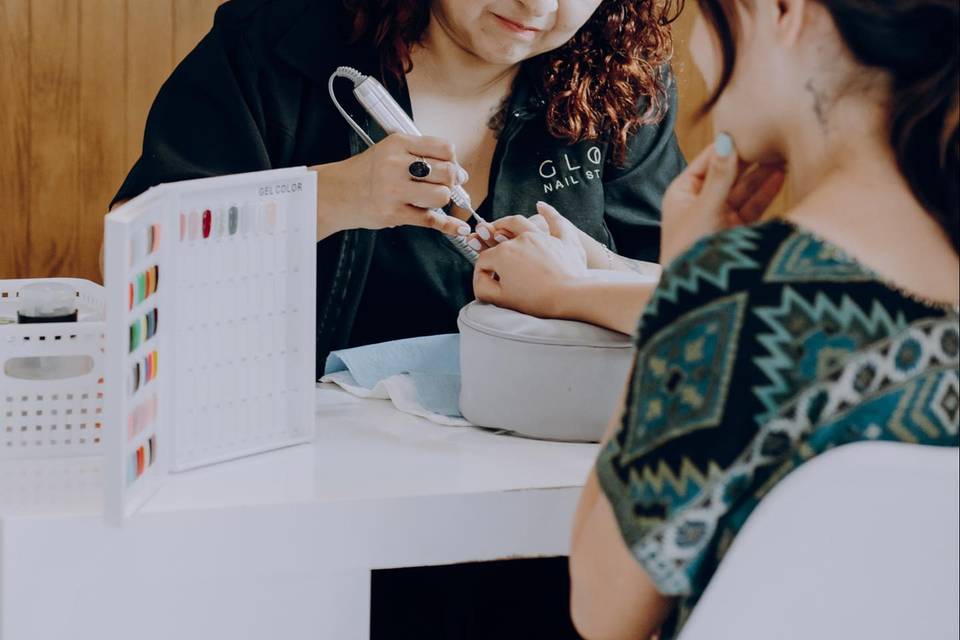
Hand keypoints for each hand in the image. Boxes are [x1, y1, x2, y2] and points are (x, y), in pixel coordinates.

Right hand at [312, 133, 471, 238]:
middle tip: (444, 185)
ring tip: (430, 199)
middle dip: (451, 181)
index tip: (451, 168)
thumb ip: (422, 156)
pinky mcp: (394, 213)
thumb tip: (460, 174)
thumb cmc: (366, 173)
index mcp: (398, 144)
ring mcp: (395, 190)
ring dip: (442, 199)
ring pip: (441, 195)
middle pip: (447, 172)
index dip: (454, 160)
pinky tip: (458, 228)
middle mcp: (396, 165)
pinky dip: (448, 225)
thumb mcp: (390, 151)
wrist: (336, 193)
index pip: (444, 148)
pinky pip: (430, 220)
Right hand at [473, 202, 587, 317]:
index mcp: (503, 254)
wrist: (569, 297)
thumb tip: (480, 277)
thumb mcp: (501, 299)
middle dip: (488, 240)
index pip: (484, 259)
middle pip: (499, 236)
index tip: (486, 282)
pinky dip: (548, 212)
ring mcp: (543, 237)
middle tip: (483, 244)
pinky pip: (555, 221)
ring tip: (500, 227)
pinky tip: (540, 206)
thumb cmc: (536, 300)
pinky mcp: (563, 239)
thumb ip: (483, 287)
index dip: (482, 271)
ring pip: (521, 223)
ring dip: (508, 223)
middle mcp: (521, 240)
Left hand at [660, 133, 784, 265]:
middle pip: (730, 173)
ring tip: (785, 153)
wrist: (694, 295)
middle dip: (752, 157)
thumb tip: (727, 140)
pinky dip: (767, 193)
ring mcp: (719, 216)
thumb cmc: (688, 251)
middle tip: (773, 137)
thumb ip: (721, 177)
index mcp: (682, 192)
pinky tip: (783, 175)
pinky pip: (754, 206)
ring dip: (764, 173)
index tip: (750, 126)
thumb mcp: (705, 209)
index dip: (730, 144)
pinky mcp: (736, 231)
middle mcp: (700, 202)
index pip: (709, 159)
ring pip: (745, 189)